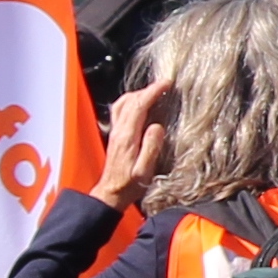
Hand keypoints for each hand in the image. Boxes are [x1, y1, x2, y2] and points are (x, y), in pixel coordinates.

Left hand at [95, 82, 174, 205]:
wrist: (111, 193)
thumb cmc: (130, 185)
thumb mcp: (144, 170)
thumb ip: (151, 147)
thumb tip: (158, 126)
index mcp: (127, 137)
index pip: (139, 105)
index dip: (152, 92)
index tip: (166, 83)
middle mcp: (119, 131)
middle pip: (130, 100)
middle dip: (148, 89)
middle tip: (164, 85)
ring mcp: (115, 132)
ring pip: (123, 103)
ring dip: (138, 94)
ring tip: (154, 92)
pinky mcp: (115, 136)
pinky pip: (120, 110)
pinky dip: (132, 101)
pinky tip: (140, 104)